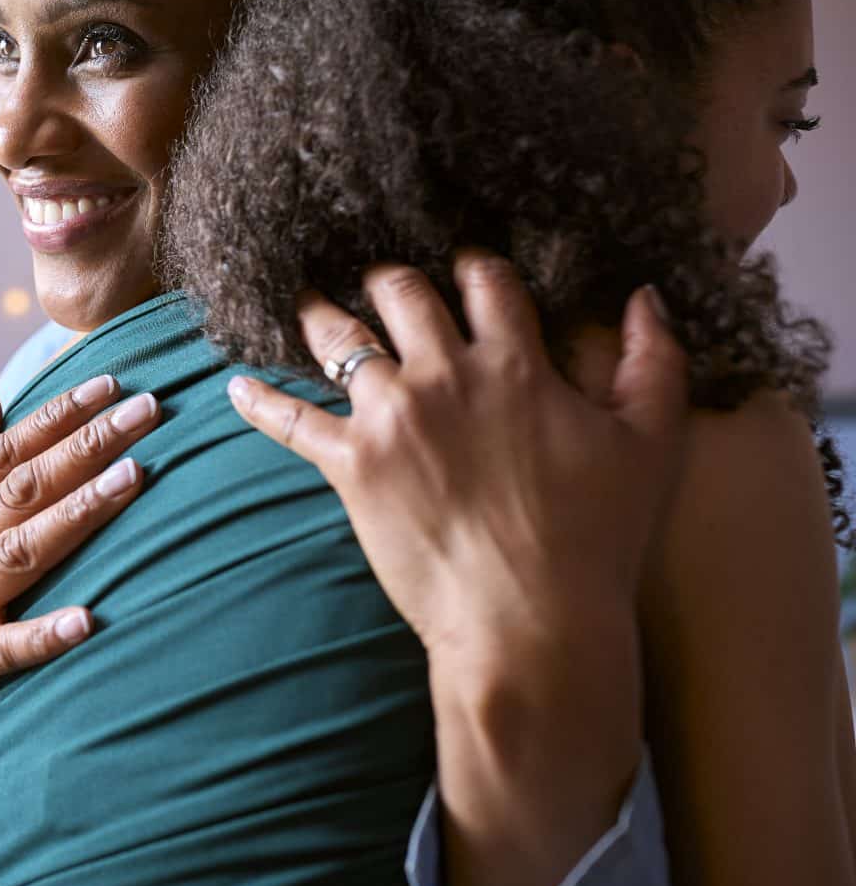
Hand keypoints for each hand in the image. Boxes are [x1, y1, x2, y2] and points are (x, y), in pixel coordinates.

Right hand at [0, 377, 160, 859]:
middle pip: (23, 488)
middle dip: (86, 444)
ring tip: (134, 476)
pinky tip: (89, 618)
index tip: (111, 382)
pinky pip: (9, 647)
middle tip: (148, 409)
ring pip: (23, 551)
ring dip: (79, 512)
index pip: (6, 452)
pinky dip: (47, 632)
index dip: (57, 415)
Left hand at [226, 250, 686, 885]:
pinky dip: (258, 401)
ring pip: (337, 339)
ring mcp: (390, 417)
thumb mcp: (650, 443)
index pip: (484, 280)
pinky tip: (234, 386)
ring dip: (317, 313)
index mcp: (513, 362)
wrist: (530, 621)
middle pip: (399, 292)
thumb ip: (652, 362)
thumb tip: (643, 297)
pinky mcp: (350, 466)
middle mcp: (444, 374)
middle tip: (374, 276)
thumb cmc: (596, 538)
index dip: (472, 265)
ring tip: (299, 298)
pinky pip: (291, 422)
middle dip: (386, 277)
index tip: (461, 265)